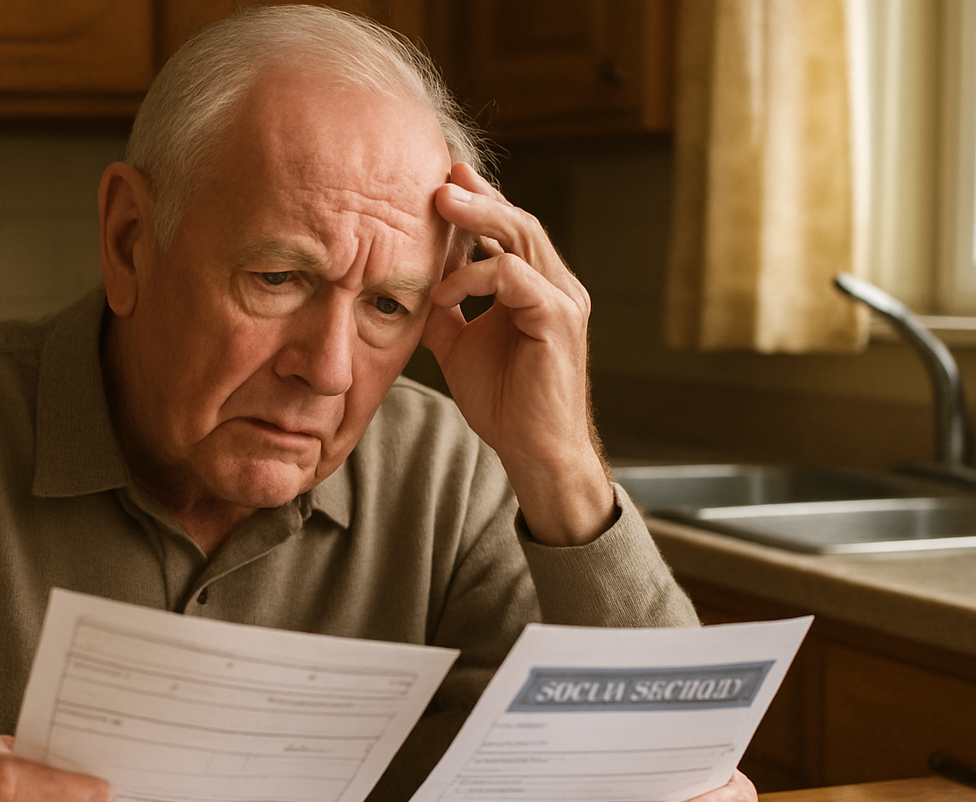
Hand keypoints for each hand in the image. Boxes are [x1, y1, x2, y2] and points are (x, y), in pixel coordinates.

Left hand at [423, 163, 615, 546]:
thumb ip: (444, 310)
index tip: (441, 181)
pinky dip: (477, 275)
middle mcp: (557, 286)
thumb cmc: (503, 403)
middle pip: (519, 223)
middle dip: (478, 197)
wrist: (533, 452)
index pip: (509, 232)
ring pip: (523, 238)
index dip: (478, 204)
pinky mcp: (558, 320)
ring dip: (479, 218)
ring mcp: (563, 301)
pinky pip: (516, 278)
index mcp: (537, 287)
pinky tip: (444, 290)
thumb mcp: (460, 346)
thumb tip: (411, 283)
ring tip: (441, 203)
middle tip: (441, 175)